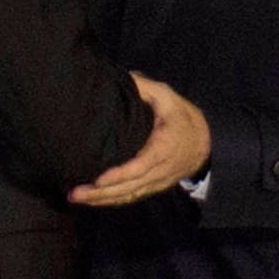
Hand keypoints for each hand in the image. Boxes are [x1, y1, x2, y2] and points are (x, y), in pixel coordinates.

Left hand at [69, 73, 211, 207]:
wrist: (204, 143)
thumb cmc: (181, 117)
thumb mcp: (167, 96)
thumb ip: (145, 87)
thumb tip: (123, 77)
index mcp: (163, 147)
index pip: (140, 166)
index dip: (119, 175)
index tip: (98, 180)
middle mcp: (160, 170)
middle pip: (129, 187)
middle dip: (101, 194)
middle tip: (74, 194)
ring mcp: (156, 182)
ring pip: (128, 196)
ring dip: (102, 200)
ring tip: (77, 199)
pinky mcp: (152, 187)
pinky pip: (131, 197)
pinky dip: (112, 201)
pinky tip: (93, 201)